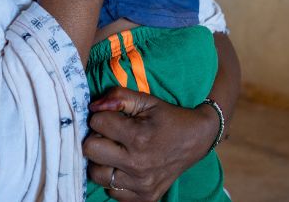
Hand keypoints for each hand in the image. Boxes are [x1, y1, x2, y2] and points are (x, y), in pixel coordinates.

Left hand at [83, 87, 219, 200]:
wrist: (197, 139)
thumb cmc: (169, 118)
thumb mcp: (147, 101)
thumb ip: (119, 97)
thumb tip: (94, 107)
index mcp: (139, 137)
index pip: (97, 123)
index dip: (102, 116)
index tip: (113, 118)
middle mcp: (138, 164)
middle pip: (90, 150)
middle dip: (97, 139)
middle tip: (111, 136)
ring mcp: (141, 185)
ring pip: (96, 174)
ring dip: (102, 162)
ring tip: (117, 153)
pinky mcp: (145, 198)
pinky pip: (111, 192)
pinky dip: (114, 180)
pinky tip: (126, 169)